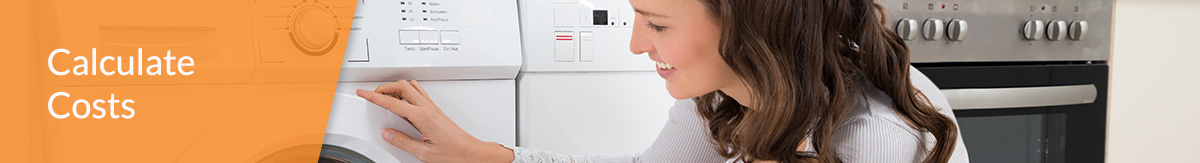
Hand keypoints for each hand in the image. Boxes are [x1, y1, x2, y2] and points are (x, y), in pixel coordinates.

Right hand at [355, 80, 513, 162]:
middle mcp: (428, 108)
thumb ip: (403, 142)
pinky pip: (419, 94)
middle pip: (402, 86)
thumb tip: (388, 134)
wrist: (471, 153)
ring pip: (411, 86)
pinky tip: (401, 102)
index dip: (375, 97)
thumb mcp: (424, 153)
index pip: (393, 102)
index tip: (364, 93)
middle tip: (372, 95)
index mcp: (423, 117)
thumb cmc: (454, 153)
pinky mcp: (436, 111)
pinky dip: (406, 93)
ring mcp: (433, 108)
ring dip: (396, 87)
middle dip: (384, 87)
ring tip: (385, 96)